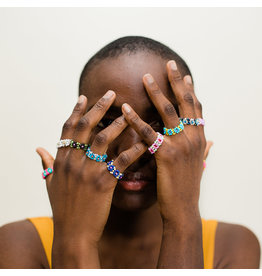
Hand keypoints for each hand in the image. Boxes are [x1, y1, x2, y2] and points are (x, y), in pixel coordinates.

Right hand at [36, 91, 146, 244]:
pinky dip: (134, 151)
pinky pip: (121, 162)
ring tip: (129, 112)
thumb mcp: (50, 184)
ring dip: (117, 124)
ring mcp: (88, 172)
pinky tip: (145, 142)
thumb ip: (45, 164)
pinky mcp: (104, 183)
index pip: (68, 129)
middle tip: (111, 93)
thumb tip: (39, 148)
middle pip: (85, 128)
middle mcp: (73, 162)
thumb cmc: (63, 208)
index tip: (85, 96)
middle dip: (98, 108)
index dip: (76, 111)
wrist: (73, 233)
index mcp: (61, 161)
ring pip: (103, 140)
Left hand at [121, 60, 206, 224]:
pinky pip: (148, 132)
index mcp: (200, 139)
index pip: (196, 108)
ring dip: (157, 92)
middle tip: (169, 64)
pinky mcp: (166, 155)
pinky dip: (136, 119)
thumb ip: (203, 150)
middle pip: (185, 103)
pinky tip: (125, 108)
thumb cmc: (187, 186)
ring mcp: (181, 145)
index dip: (191, 90)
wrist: (183, 209)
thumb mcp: (197, 165)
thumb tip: (211, 141)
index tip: (185, 74)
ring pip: (169, 112)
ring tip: (146, 77)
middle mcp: (193, 138)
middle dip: (177, 82)